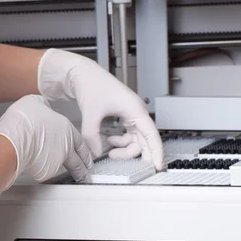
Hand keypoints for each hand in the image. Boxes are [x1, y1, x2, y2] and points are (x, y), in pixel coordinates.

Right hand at [0, 95, 92, 185]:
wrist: (16, 138)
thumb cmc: (24, 120)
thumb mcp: (35, 102)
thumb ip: (44, 106)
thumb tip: (43, 106)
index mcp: (66, 129)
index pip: (80, 141)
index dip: (84, 148)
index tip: (87, 153)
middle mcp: (65, 146)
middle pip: (80, 158)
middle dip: (85, 165)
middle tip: (88, 170)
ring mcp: (57, 160)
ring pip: (71, 168)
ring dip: (77, 174)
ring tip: (79, 178)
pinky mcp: (45, 172)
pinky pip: (47, 172)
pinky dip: (47, 172)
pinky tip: (44, 171)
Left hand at [38, 49, 162, 169]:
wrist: (83, 73)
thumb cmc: (92, 84)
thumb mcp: (90, 113)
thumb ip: (92, 136)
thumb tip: (97, 153)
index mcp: (134, 108)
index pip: (151, 134)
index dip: (156, 151)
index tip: (158, 166)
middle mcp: (136, 111)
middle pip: (144, 139)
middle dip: (135, 153)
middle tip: (127, 166)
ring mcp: (131, 112)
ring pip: (136, 138)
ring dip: (125, 148)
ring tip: (110, 151)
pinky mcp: (124, 114)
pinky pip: (128, 133)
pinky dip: (120, 141)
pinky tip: (110, 140)